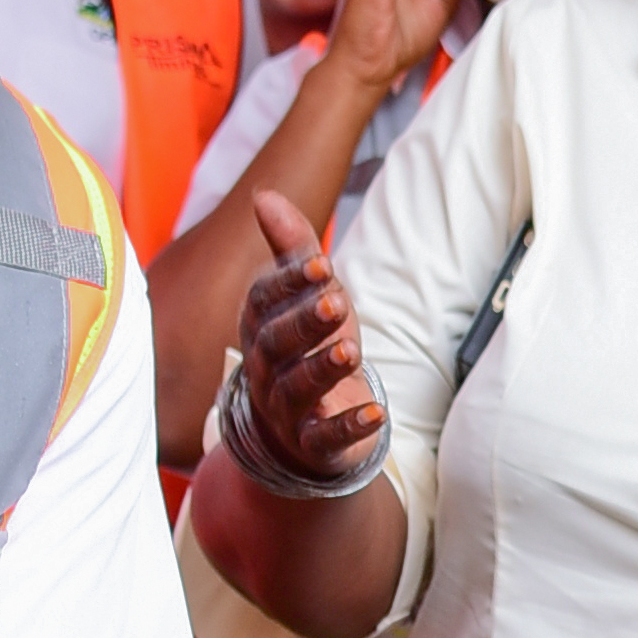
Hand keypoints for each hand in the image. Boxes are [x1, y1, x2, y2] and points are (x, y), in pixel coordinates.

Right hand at [227, 191, 384, 488]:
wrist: (302, 428)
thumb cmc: (307, 347)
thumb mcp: (308, 295)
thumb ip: (292, 247)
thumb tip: (263, 194)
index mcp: (261, 326)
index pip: (264, 301)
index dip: (289, 283)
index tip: (320, 263)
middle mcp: (266, 367)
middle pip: (277, 343)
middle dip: (305, 321)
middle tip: (336, 301)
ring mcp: (287, 409)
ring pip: (298, 387)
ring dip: (322, 368)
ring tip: (349, 350)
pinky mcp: (314, 443)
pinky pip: (326, 437)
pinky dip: (350, 426)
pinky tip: (376, 414)